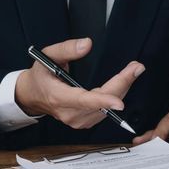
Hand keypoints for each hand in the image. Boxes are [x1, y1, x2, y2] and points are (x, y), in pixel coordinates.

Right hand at [15, 37, 144, 128]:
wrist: (32, 96)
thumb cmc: (40, 76)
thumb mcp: (47, 56)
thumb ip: (66, 49)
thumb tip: (87, 45)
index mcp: (59, 97)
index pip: (84, 101)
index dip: (103, 101)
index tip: (119, 102)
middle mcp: (69, 113)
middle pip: (102, 103)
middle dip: (122, 84)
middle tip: (136, 67)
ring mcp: (78, 121)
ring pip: (107, 108)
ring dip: (122, 89)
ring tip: (132, 71)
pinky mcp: (84, 123)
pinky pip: (105, 112)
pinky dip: (115, 97)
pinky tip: (121, 84)